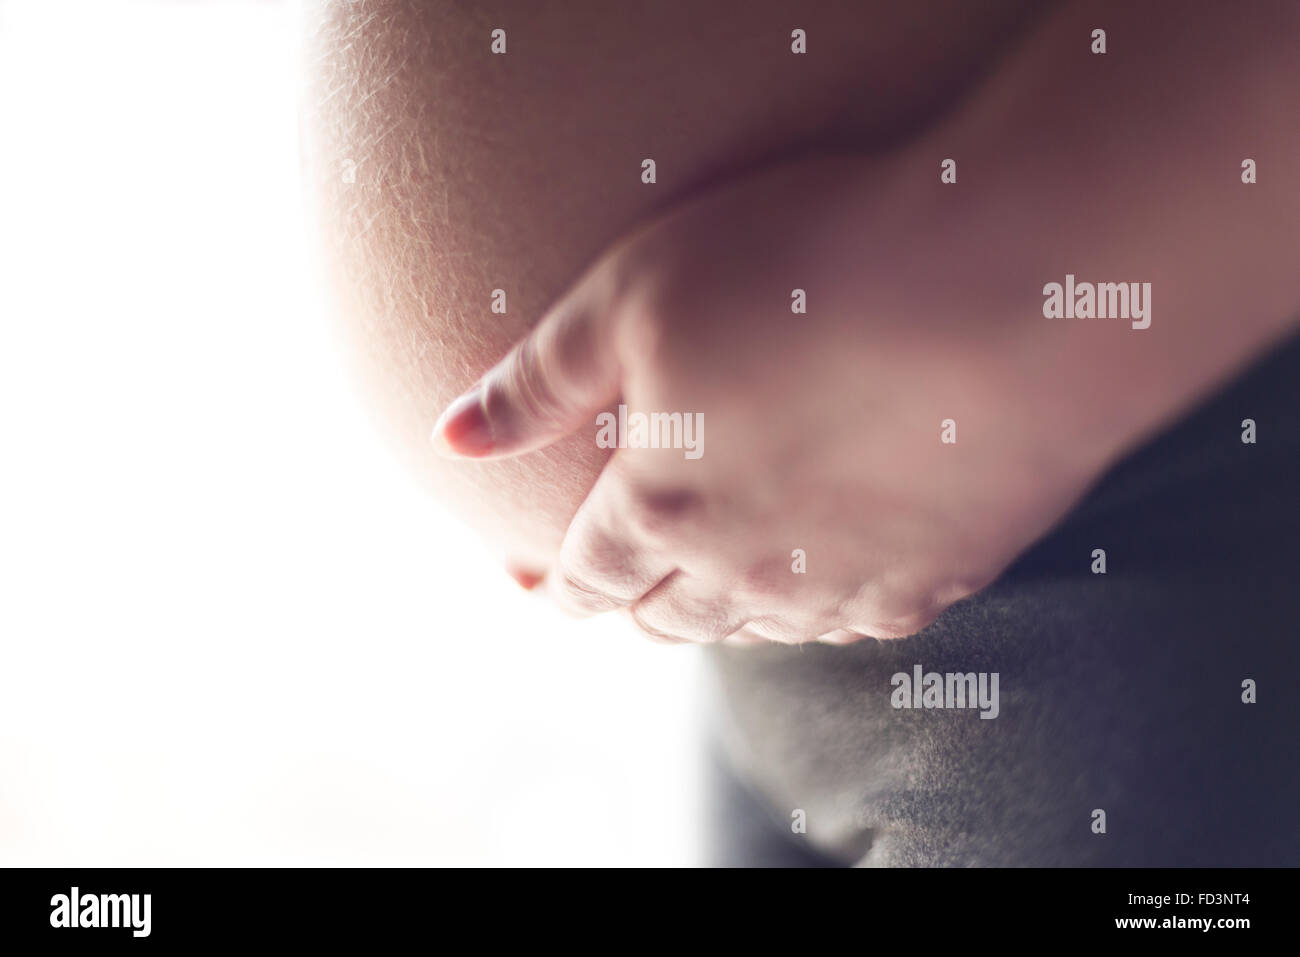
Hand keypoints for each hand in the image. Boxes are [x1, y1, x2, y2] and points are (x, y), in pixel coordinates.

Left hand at [432, 154, 1111, 643]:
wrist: (1005, 289)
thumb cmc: (805, 268)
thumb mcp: (629, 297)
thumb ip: (533, 380)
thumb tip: (447, 439)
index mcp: (660, 505)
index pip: (587, 574)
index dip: (551, 587)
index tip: (533, 587)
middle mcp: (746, 568)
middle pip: (665, 616)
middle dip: (626, 606)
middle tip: (612, 591)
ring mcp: (845, 583)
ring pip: (756, 632)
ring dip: (715, 614)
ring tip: (704, 588)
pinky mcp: (937, 576)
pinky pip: (853, 623)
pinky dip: (814, 614)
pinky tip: (818, 588)